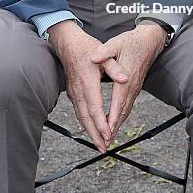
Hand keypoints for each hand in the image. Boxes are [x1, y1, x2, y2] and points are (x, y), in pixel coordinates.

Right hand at [48, 20, 128, 152]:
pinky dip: (85, 123)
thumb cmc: (86, 47)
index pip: (94, 107)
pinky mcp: (73, 92)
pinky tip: (91, 130)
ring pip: (81, 117)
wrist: (67, 43)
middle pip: (86, 117)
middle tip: (104, 148)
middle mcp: (79, 90)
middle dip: (95, 135)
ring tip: (99, 145)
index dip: (101, 123)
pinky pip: (79, 111)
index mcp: (87, 81)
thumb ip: (114, 68)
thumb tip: (125, 79)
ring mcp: (74, 92)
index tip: (108, 135)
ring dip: (90, 132)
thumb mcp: (103, 52)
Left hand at [90, 24, 165, 139]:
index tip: (106, 130)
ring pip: (126, 110)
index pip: (118, 102)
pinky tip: (115, 120)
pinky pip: (128, 105)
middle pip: (123, 111)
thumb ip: (105, 52)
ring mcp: (135, 87)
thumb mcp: (116, 43)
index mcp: (126, 77)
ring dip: (118, 123)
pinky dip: (121, 115)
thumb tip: (94, 58)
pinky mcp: (135, 87)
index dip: (112, 117)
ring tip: (109, 137)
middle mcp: (132, 86)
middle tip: (105, 142)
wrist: (150, 40)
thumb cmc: (131, 41)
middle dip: (114, 127)